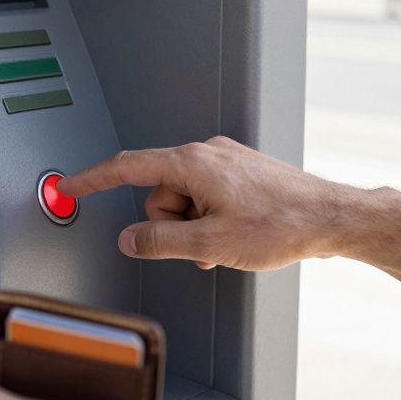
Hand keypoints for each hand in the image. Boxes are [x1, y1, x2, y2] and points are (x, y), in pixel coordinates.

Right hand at [57, 136, 369, 270]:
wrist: (332, 218)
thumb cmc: (282, 224)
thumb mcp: (210, 244)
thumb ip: (160, 242)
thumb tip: (130, 239)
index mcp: (192, 162)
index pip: (127, 167)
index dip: (92, 179)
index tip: (69, 186)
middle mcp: (206, 153)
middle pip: (158, 192)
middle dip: (170, 225)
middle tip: (199, 246)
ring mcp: (225, 161)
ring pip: (183, 200)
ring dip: (193, 228)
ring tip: (224, 244)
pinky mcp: (240, 173)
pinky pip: (206, 198)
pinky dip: (210, 221)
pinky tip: (234, 237)